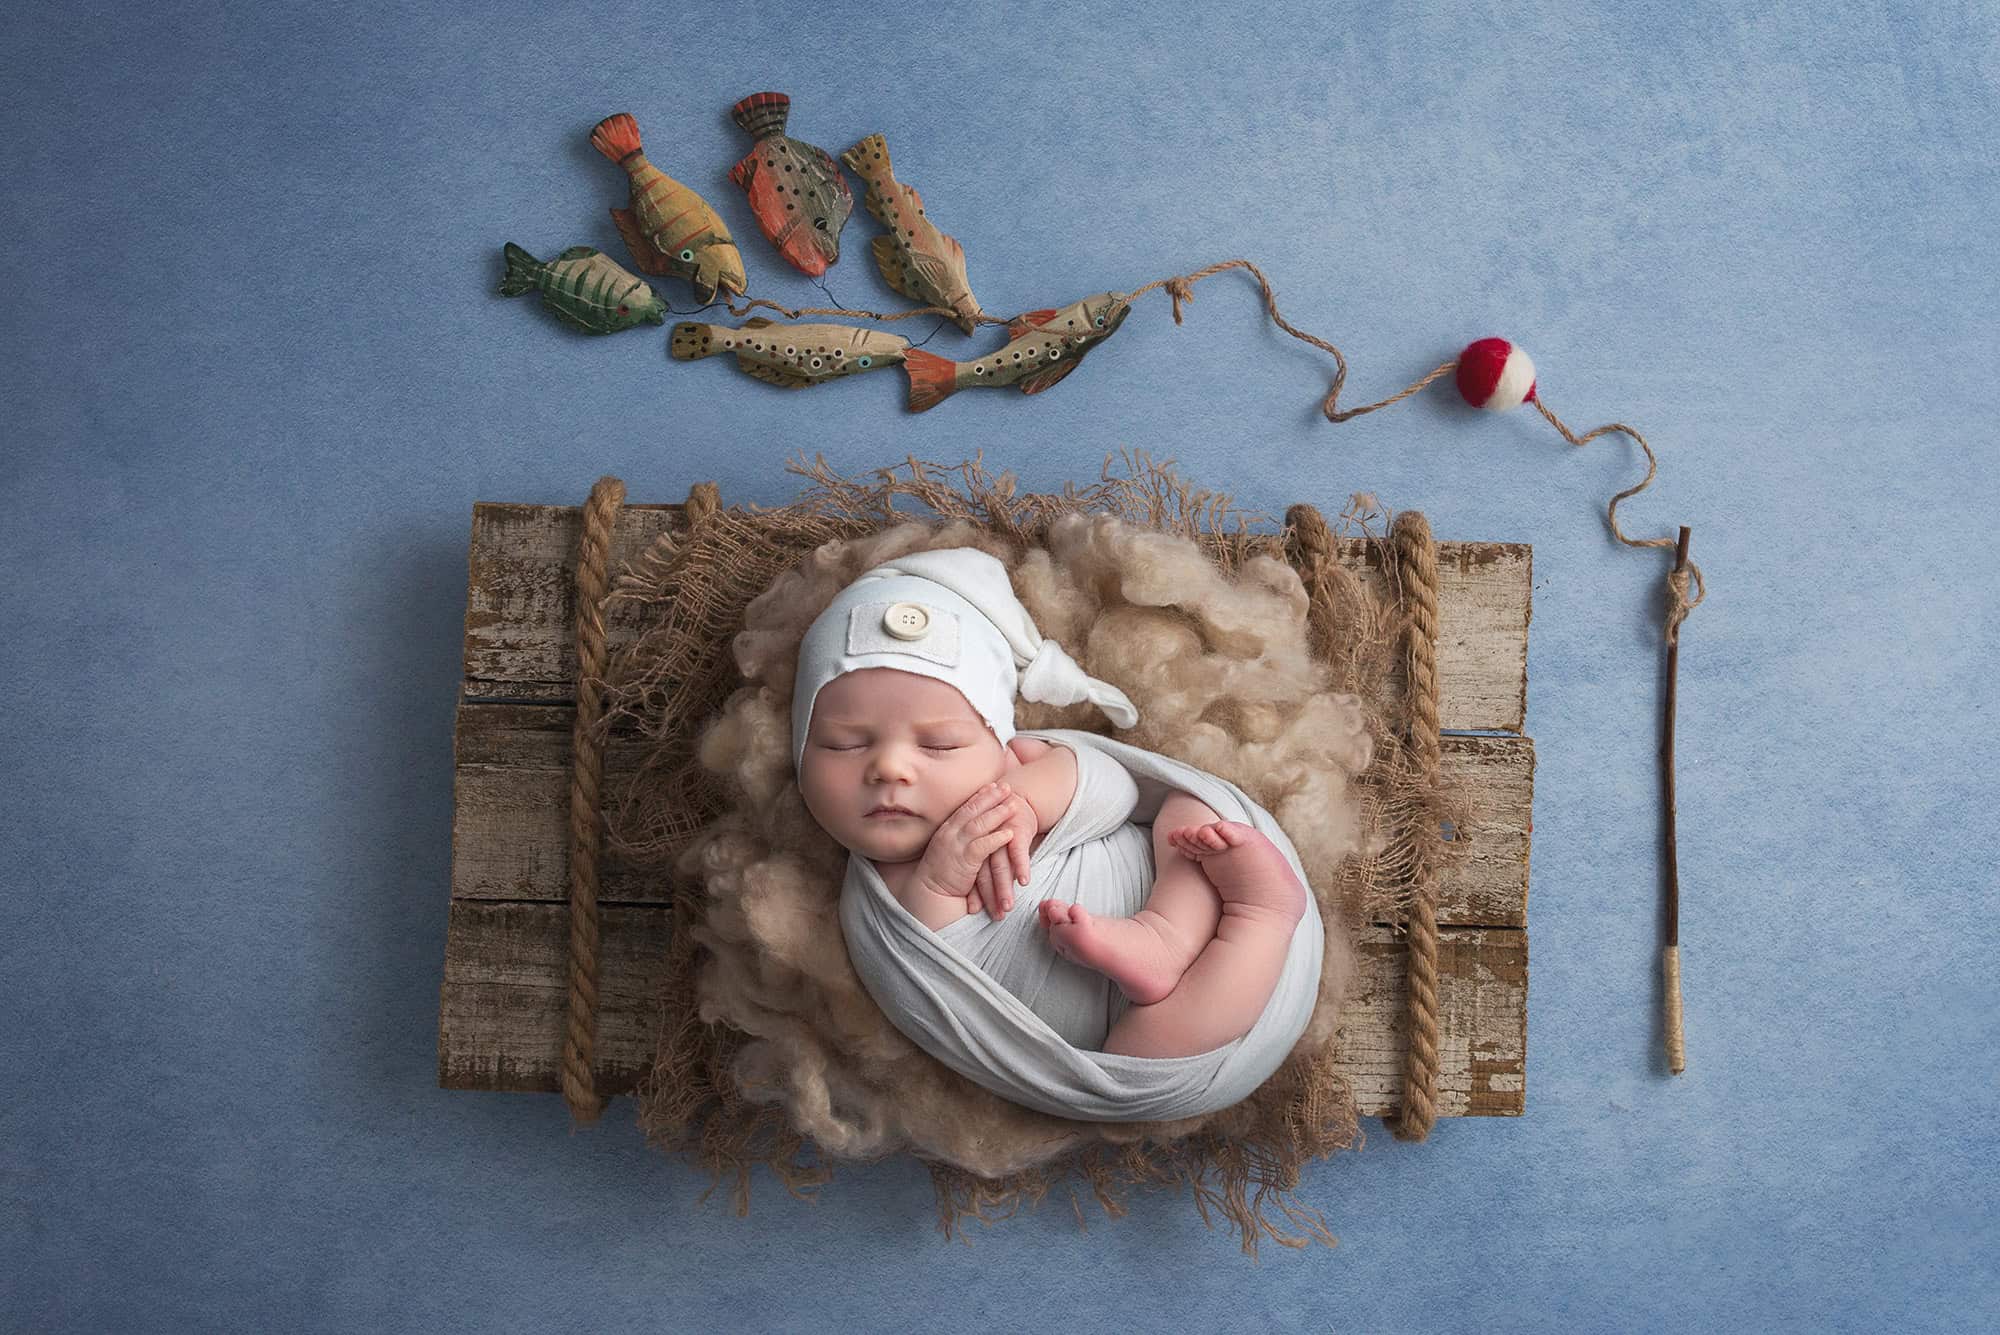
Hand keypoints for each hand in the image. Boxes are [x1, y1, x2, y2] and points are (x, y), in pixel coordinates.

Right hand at [912, 783, 1030, 918]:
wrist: (929, 894)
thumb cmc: (942, 873)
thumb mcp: (948, 848)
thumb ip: (959, 836)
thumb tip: (973, 826)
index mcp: (947, 830)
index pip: (965, 807)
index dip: (981, 795)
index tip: (994, 785)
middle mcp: (950, 834)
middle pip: (973, 811)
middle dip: (991, 798)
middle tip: (1007, 787)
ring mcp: (955, 846)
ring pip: (979, 825)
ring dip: (997, 814)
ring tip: (1013, 806)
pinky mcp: (963, 862)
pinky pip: (982, 847)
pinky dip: (996, 839)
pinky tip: (1010, 834)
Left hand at [970, 789, 1034, 919]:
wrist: (1014, 799)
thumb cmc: (999, 828)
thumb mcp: (985, 846)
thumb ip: (981, 867)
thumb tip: (970, 892)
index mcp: (973, 848)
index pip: (972, 875)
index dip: (973, 893)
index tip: (973, 911)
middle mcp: (983, 844)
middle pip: (984, 875)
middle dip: (990, 897)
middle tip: (995, 916)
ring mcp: (999, 838)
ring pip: (1001, 867)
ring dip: (1005, 888)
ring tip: (1008, 907)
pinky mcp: (1016, 833)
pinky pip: (1018, 852)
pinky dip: (1021, 866)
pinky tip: (1024, 881)